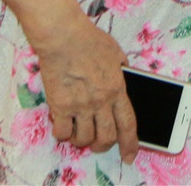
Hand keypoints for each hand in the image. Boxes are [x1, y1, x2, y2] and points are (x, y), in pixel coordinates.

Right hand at [29, 10, 137, 163]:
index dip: (130, 144)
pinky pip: (62, 132)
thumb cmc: (88, 39)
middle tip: (98, 144)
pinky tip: (62, 125)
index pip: (128, 124)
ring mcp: (80, 105)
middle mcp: (101, 101)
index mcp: (118, 89)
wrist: (63, 35)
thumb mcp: (116, 52)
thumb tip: (125, 76)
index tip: (129, 155)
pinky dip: (63, 134)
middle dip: (103, 146)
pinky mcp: (60, 106)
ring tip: (78, 133)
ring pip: (84, 139)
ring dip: (82, 140)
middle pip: (106, 137)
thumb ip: (122, 69)